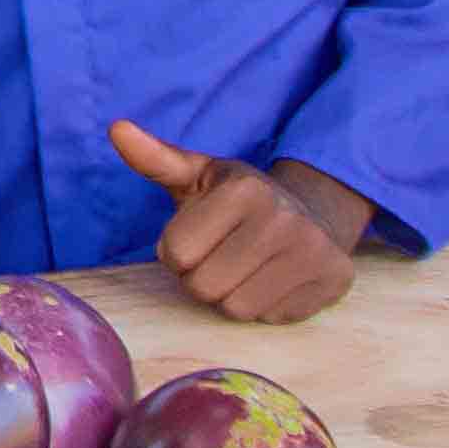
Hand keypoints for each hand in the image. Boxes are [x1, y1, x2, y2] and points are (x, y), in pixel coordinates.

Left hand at [110, 123, 367, 324]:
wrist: (313, 211)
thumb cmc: (238, 200)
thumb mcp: (197, 175)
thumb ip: (156, 159)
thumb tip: (116, 130)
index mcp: (245, 189)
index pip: (175, 254)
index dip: (177, 252)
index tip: (198, 237)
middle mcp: (285, 218)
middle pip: (203, 287)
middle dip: (201, 277)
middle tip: (220, 256)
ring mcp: (314, 252)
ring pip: (236, 309)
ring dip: (230, 296)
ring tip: (246, 268)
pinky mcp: (332, 281)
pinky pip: (270, 318)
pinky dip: (264, 306)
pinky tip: (273, 279)